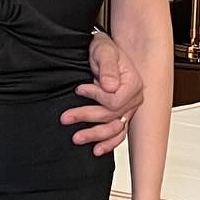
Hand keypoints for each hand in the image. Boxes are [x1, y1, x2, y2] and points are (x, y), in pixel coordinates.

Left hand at [62, 31, 145, 155]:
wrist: (103, 51)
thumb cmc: (104, 49)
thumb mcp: (104, 51)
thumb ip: (107, 67)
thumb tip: (109, 86)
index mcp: (133, 85)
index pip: (113, 102)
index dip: (95, 97)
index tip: (80, 89)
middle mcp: (134, 99)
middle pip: (110, 116)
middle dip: (86, 117)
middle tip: (65, 118)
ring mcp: (128, 109)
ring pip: (114, 129)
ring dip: (95, 135)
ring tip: (76, 138)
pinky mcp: (121, 115)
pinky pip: (119, 134)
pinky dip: (109, 143)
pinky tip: (97, 150)